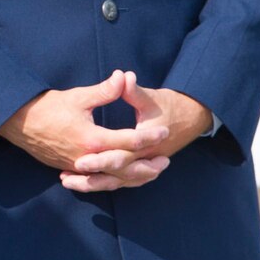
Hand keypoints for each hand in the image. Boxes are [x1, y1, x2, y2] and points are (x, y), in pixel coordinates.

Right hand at [0, 69, 170, 191]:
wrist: (19, 123)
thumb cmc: (48, 107)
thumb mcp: (78, 96)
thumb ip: (104, 90)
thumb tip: (124, 76)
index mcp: (91, 139)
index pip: (127, 141)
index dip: (148, 137)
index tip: (164, 131)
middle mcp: (87, 157)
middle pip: (123, 166)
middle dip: (146, 164)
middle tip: (166, 161)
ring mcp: (79, 166)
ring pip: (112, 178)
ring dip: (133, 177)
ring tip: (151, 173)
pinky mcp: (72, 169)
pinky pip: (98, 180)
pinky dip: (115, 180)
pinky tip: (124, 178)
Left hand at [61, 71, 212, 193]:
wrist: (193, 116)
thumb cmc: (171, 105)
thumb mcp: (151, 96)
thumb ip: (133, 90)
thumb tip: (122, 75)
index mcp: (148, 142)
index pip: (122, 154)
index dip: (100, 158)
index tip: (79, 161)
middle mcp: (147, 158)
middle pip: (116, 173)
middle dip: (91, 177)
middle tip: (65, 178)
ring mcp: (146, 165)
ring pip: (118, 181)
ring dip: (93, 184)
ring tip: (67, 182)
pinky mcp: (142, 167)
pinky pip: (122, 181)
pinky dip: (103, 183)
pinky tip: (83, 182)